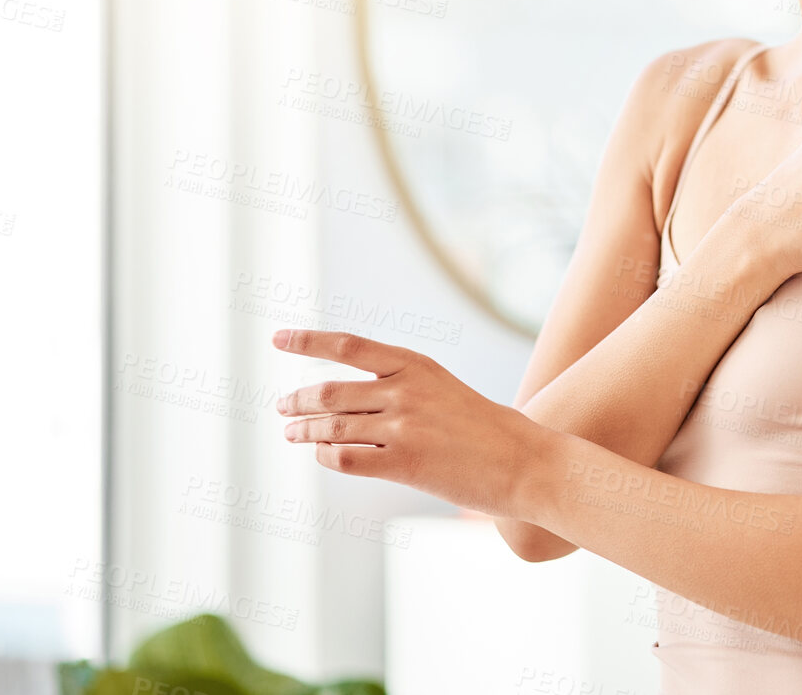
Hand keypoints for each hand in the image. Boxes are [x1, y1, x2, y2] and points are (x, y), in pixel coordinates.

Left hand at [271, 328, 546, 519]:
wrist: (523, 461)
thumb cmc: (483, 428)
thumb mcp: (442, 389)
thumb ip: (399, 387)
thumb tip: (345, 403)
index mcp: (415, 365)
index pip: (349, 345)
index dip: (309, 341)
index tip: (279, 338)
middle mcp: (405, 390)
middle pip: (329, 390)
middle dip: (297, 400)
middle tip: (282, 407)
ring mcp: (403, 427)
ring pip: (331, 426)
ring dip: (304, 431)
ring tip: (293, 434)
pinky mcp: (404, 463)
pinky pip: (344, 458)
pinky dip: (325, 457)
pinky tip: (324, 456)